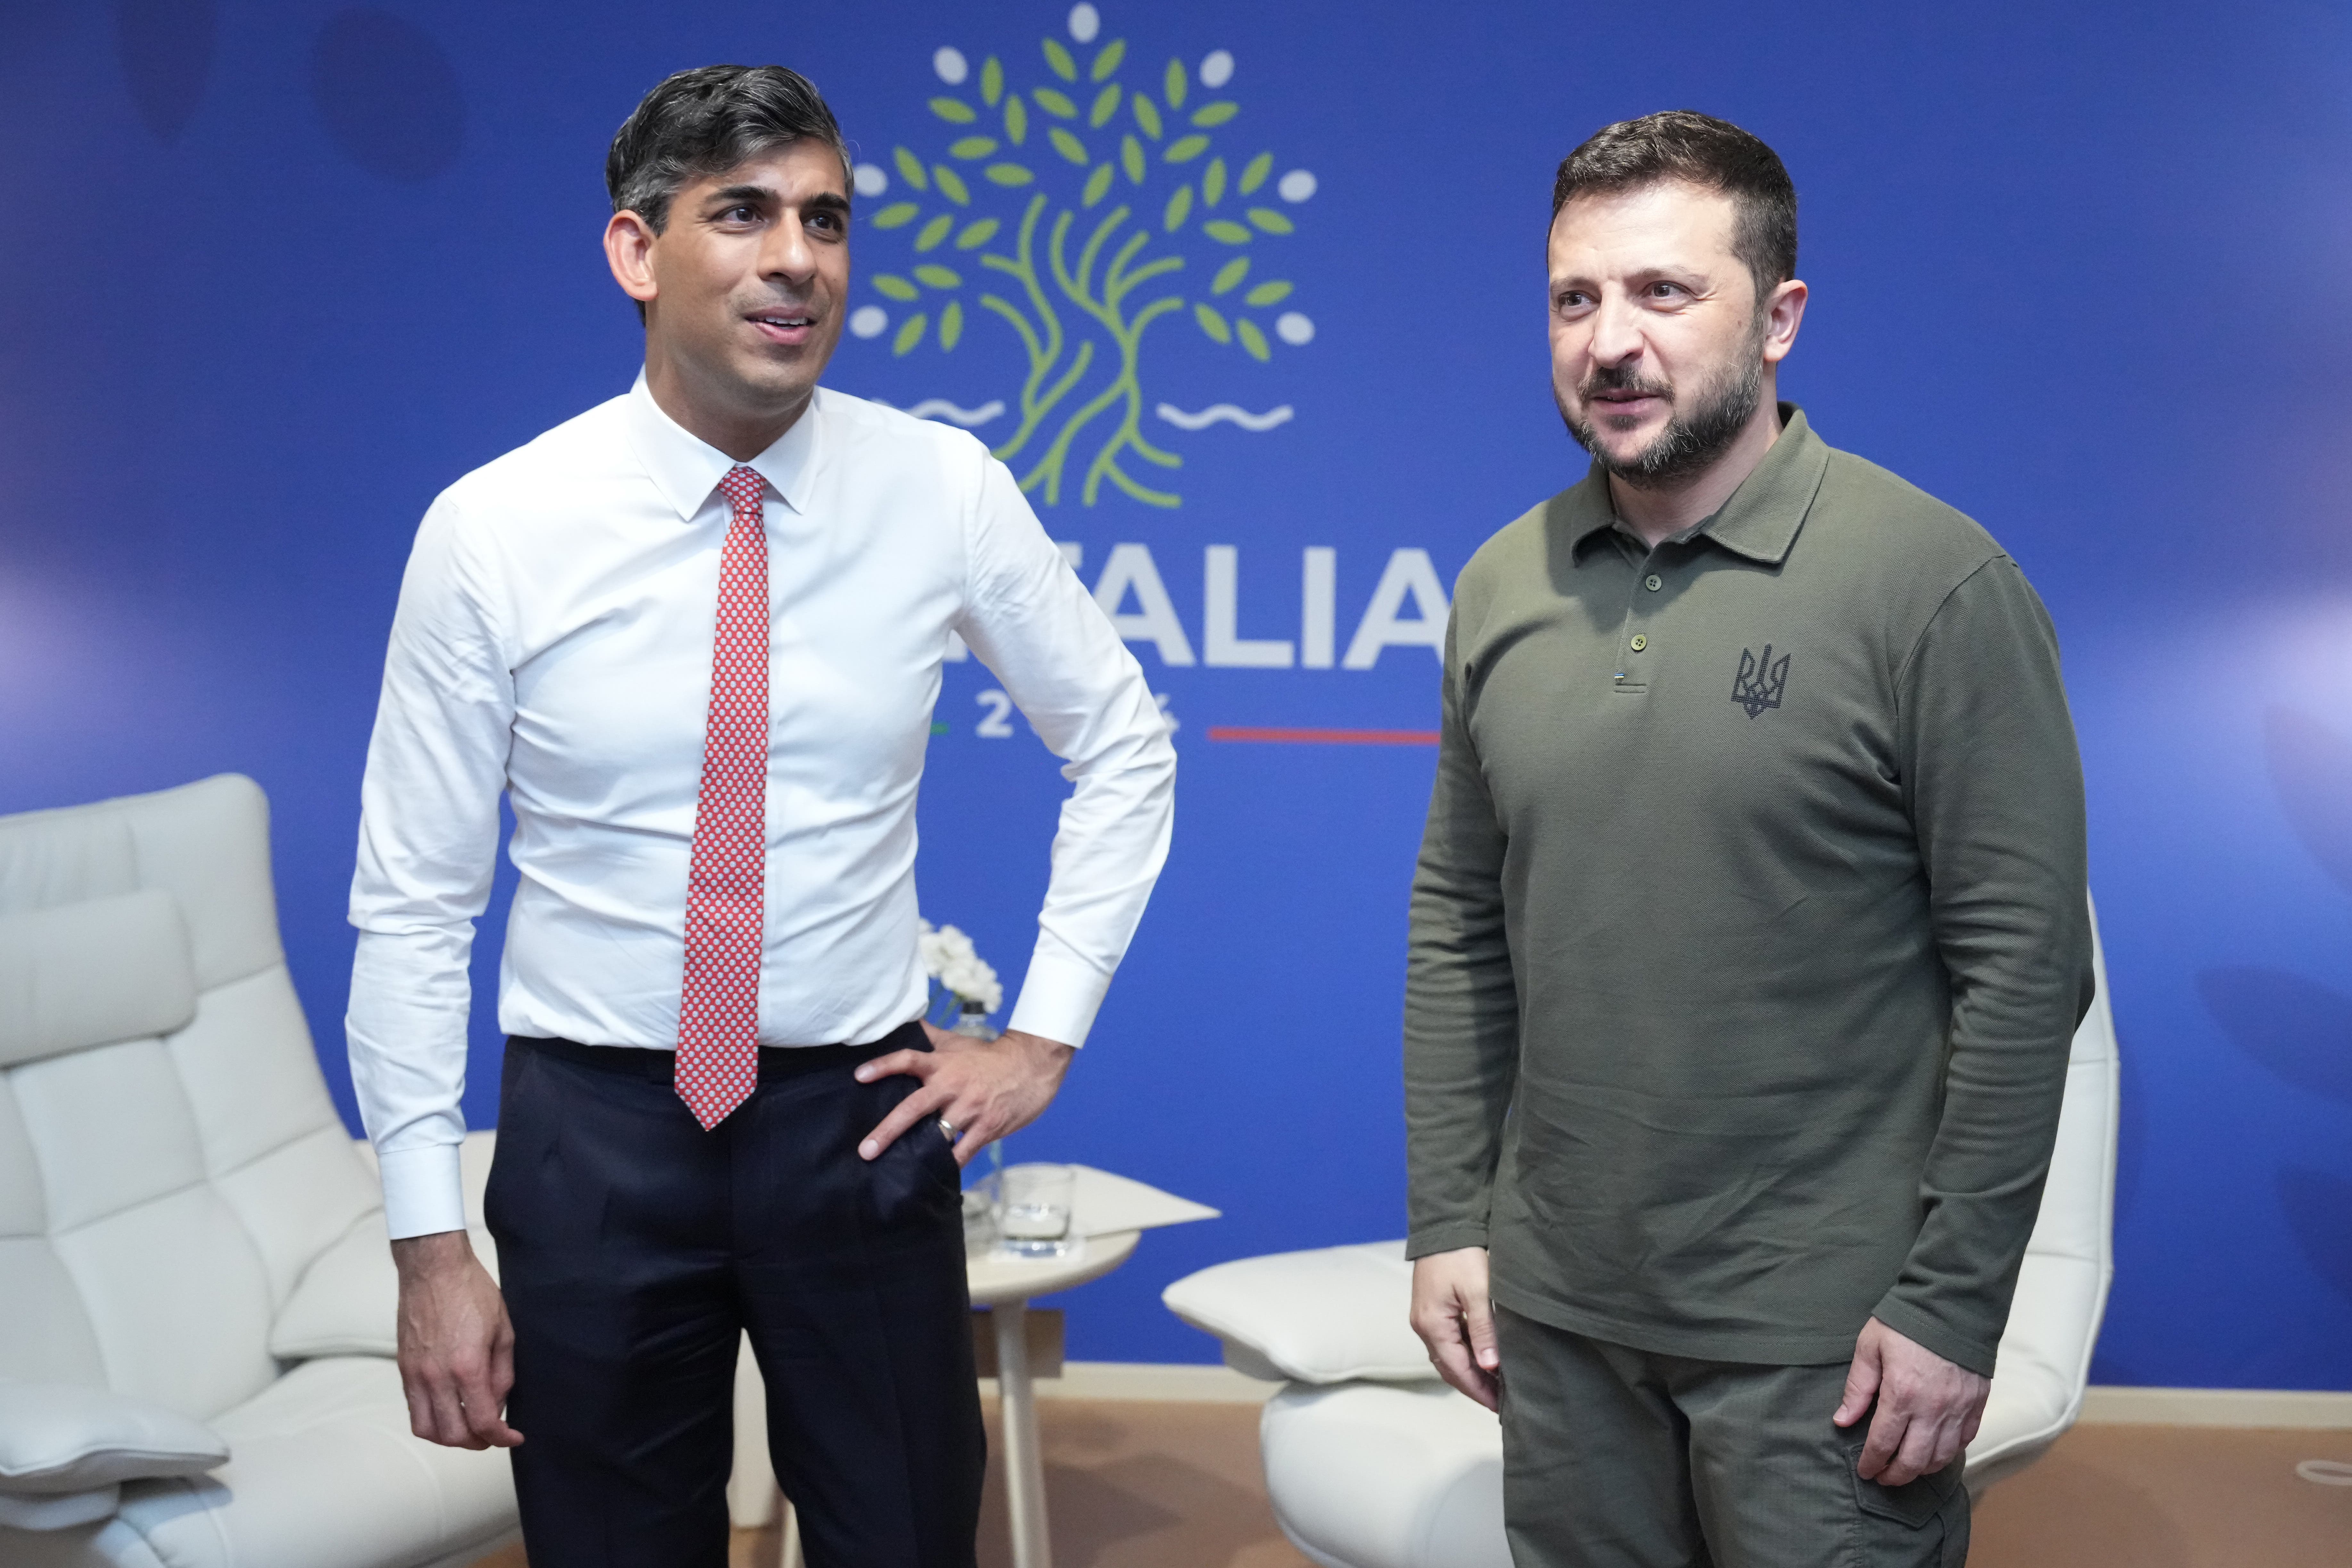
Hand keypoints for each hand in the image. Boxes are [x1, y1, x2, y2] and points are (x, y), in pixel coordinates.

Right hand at [392, 1230, 522, 1449]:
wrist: (434, 1268)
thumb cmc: (472, 1292)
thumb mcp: (503, 1330)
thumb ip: (502, 1373)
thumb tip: (499, 1403)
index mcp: (467, 1367)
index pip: (483, 1422)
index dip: (501, 1437)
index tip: (513, 1436)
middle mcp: (436, 1376)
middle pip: (452, 1435)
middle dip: (476, 1443)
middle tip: (493, 1435)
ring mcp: (416, 1374)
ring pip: (426, 1429)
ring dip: (449, 1438)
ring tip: (469, 1429)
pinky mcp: (403, 1367)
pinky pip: (412, 1408)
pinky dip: (431, 1420)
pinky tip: (448, 1410)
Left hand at [854, 1023, 1072, 1165]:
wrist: (1033, 1064)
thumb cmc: (990, 1056)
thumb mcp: (958, 1043)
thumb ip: (930, 1037)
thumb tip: (907, 1021)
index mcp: (942, 1065)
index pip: (907, 1061)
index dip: (882, 1067)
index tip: (859, 1076)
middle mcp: (952, 1087)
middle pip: (913, 1108)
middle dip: (887, 1130)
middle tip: (865, 1150)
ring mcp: (970, 1109)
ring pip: (937, 1135)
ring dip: (917, 1153)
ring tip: (897, 1172)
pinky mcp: (987, 1127)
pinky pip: (963, 1152)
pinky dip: (949, 1165)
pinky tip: (935, 1177)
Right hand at [1409, 1247, 1501, 1411]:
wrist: (1444, 1226)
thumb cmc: (1462, 1255)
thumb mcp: (1478, 1292)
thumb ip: (1484, 1331)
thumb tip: (1491, 1367)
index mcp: (1432, 1325)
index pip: (1457, 1369)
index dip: (1478, 1390)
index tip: (1499, 1406)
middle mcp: (1423, 1325)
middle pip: (1449, 1367)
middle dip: (1474, 1386)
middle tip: (1500, 1401)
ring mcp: (1424, 1317)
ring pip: (1447, 1355)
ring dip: (1469, 1371)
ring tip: (1495, 1384)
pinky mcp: (1430, 1309)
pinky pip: (1447, 1341)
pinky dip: (1464, 1354)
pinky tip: (1482, 1357)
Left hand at [1833, 1316, 1987, 1485]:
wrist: (1951, 1304)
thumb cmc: (1905, 1323)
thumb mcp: (1870, 1348)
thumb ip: (1857, 1388)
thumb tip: (1842, 1420)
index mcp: (1902, 1394)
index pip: (1883, 1443)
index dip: (1871, 1463)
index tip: (1865, 1471)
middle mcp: (1933, 1408)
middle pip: (1914, 1460)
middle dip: (1896, 1476)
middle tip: (1883, 1478)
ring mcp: (1958, 1409)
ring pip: (1941, 1457)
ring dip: (1922, 1469)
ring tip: (1907, 1468)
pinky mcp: (1977, 1404)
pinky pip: (1964, 1440)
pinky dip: (1949, 1452)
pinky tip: (1935, 1452)